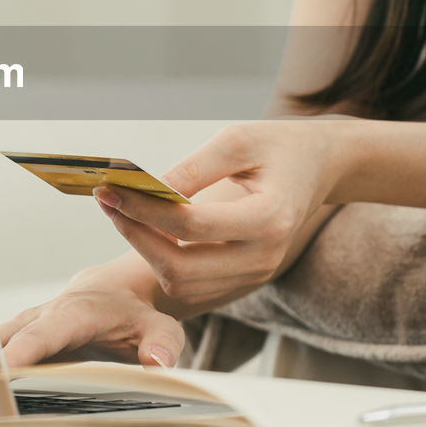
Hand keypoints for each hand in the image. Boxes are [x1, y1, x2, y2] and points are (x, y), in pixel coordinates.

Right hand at [0, 263, 185, 367]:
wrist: (117, 291)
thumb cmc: (137, 314)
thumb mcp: (162, 327)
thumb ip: (163, 344)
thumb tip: (157, 363)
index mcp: (76, 312)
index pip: (45, 333)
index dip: (23, 352)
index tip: (1, 369)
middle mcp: (45, 315)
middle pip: (8, 338)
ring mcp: (28, 324)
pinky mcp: (19, 334)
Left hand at [94, 118, 356, 298]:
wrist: (317, 168)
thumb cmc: (278, 148)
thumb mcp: (238, 141)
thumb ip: (195, 167)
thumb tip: (149, 189)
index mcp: (269, 219)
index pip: (192, 224)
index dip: (145, 209)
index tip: (110, 188)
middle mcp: (264, 257)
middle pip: (182, 266)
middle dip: (136, 236)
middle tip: (108, 202)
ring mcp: (256, 274)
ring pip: (183, 283)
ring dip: (144, 251)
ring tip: (121, 213)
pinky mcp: (244, 280)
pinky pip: (193, 285)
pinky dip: (162, 262)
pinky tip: (144, 229)